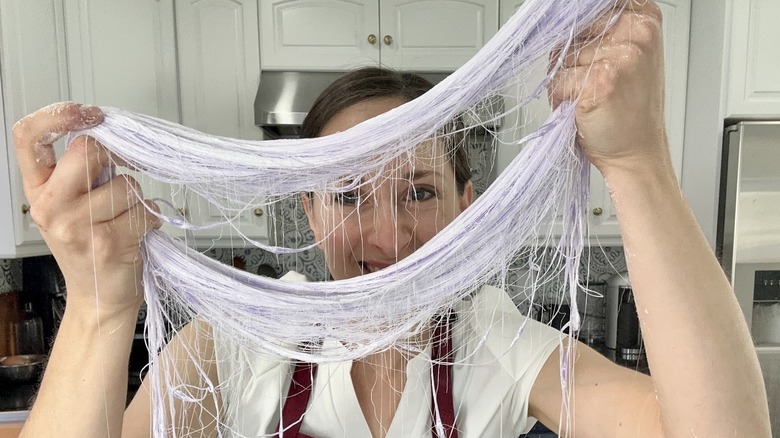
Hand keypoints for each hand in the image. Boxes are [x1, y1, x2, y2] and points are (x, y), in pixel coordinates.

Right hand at [13, 102, 160, 314]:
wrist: (99, 299)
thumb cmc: (92, 248)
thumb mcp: (73, 207)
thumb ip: (81, 172)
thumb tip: (112, 134)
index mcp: (39, 190)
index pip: (29, 137)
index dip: (57, 115)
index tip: (88, 114)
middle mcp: (50, 206)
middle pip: (87, 152)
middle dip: (115, 159)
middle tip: (119, 180)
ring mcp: (76, 226)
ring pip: (125, 184)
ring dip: (137, 199)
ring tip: (126, 220)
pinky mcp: (108, 243)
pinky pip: (145, 210)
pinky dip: (151, 218)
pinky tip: (138, 234)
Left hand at [549, 0, 668, 175]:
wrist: (637, 152)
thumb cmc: (627, 110)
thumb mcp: (625, 57)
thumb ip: (602, 32)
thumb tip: (561, 20)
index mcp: (644, 18)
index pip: (590, 6)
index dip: (576, 27)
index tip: (580, 48)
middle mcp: (637, 32)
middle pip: (571, 31)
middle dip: (570, 59)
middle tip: (592, 82)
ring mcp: (621, 56)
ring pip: (561, 58)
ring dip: (565, 81)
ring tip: (589, 98)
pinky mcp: (600, 80)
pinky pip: (558, 81)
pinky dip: (561, 98)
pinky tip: (583, 109)